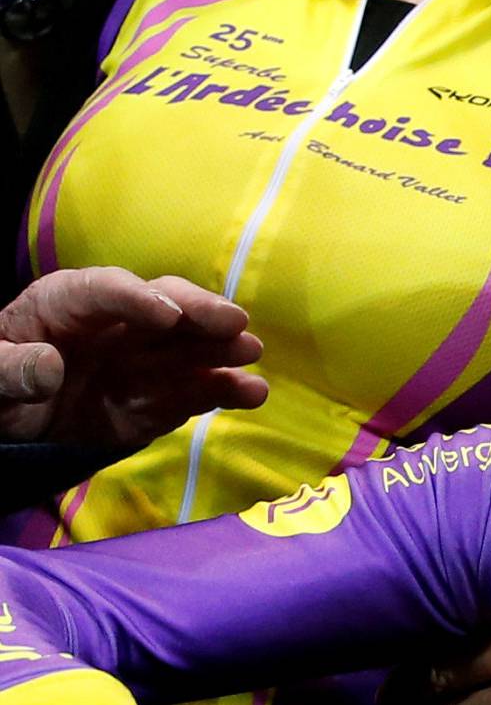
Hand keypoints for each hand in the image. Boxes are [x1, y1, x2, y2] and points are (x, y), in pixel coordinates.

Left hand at [0, 267, 265, 448]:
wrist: (11, 414)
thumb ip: (9, 368)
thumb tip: (50, 367)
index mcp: (66, 302)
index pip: (104, 290)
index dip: (137, 298)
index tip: (167, 315)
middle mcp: (116, 323)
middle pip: (163, 305)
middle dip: (198, 311)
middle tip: (233, 322)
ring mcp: (141, 360)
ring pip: (187, 346)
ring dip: (221, 347)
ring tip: (250, 353)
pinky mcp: (156, 398)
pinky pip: (192, 391)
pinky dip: (222, 391)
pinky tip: (251, 392)